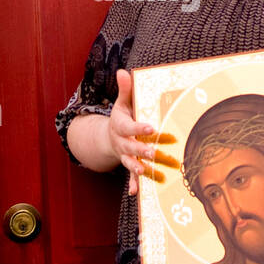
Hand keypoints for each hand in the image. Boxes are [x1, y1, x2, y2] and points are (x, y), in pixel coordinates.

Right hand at [107, 69, 177, 195]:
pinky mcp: (129, 165)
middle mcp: (121, 142)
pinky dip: (132, 184)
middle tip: (154, 152)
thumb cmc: (122, 117)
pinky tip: (135, 193)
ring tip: (145, 172)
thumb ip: (125, 89)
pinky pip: (130, 176)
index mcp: (120, 125)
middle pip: (131, 147)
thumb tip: (123, 71)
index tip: (152, 126)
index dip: (140, 126)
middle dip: (142, 150)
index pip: (129, 126)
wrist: (109, 136)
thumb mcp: (122, 102)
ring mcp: (124, 155)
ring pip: (130, 163)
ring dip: (137, 168)